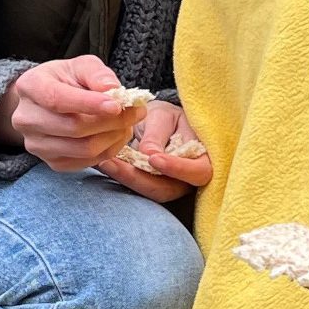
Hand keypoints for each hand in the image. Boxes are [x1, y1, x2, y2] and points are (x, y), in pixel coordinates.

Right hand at [0, 55, 143, 171]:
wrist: (50, 100)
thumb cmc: (67, 79)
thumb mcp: (81, 66)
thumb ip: (97, 74)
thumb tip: (111, 89)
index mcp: (30, 87)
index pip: (58, 99)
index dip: (89, 104)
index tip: (117, 104)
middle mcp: (26, 119)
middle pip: (73, 127)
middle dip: (111, 121)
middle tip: (136, 112)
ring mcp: (36, 144)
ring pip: (82, 149)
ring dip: (113, 137)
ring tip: (128, 123)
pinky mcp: (51, 162)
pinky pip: (85, 163)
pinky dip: (108, 151)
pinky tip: (116, 136)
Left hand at [95, 109, 215, 204]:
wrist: (160, 124)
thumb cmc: (167, 116)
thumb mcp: (164, 117)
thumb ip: (157, 135)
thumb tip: (148, 155)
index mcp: (204, 159)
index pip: (198, 172)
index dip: (178, 169)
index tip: (154, 158)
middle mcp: (189, 179)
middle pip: (168, 189)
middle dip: (139, 178)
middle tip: (113, 162)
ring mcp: (171, 187)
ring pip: (151, 192)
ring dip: (126, 179)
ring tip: (105, 162)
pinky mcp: (154, 189)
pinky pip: (139, 188)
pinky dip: (122, 178)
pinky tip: (105, 164)